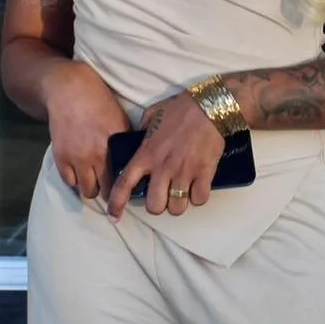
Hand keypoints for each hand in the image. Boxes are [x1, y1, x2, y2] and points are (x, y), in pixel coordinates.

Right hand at [43, 61, 130, 200]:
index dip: (124, 187)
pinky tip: (79, 173)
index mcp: (113, 145)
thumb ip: (125, 142)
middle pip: (103, 190)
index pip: (122, 178)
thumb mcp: (120, 119)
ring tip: (94, 181)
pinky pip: (68, 181)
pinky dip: (75, 180)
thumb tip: (134, 160)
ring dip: (91, 188)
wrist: (68, 90)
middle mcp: (94, 155)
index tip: (126, 189)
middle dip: (107, 191)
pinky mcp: (60, 156)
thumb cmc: (99, 100)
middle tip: (109, 187)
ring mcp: (75, 158)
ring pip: (86, 190)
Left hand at [106, 92, 224, 220]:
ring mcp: (184, 172)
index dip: (117, 204)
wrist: (210, 107)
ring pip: (177, 208)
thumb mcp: (152, 115)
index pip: (125, 184)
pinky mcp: (204, 173)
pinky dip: (198, 198)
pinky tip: (197, 188)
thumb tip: (137, 140)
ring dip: (178, 205)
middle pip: (155, 206)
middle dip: (158, 206)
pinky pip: (199, 199)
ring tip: (181, 195)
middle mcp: (163, 167)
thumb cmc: (180, 109)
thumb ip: (142, 131)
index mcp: (146, 153)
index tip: (114, 217)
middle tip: (163, 197)